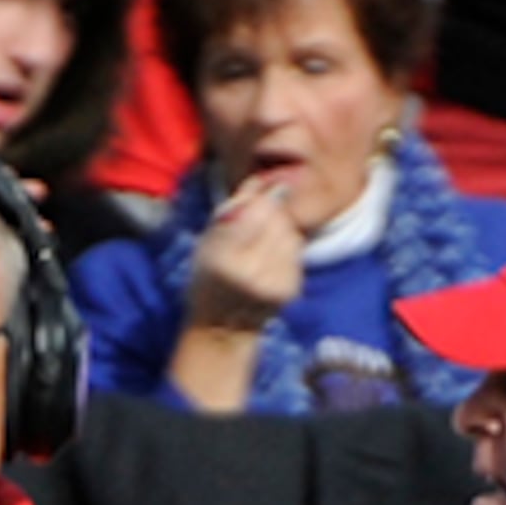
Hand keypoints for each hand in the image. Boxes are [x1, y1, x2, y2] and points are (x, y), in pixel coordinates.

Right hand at [186, 179, 307, 333]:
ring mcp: (274, 285)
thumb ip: (236, 208)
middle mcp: (251, 275)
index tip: (253, 200)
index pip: (256, 211)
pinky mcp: (291, 290)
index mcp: (223, 260)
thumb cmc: (210, 275)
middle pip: (277, 220)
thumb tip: (264, 179)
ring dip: (280, 231)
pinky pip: (297, 252)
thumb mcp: (209, 239)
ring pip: (291, 234)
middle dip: (269, 215)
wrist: (223, 325)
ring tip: (260, 246)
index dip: (258, 200)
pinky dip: (286, 249)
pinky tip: (271, 260)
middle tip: (252, 228)